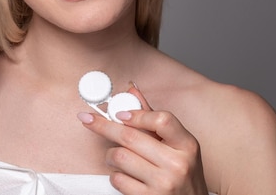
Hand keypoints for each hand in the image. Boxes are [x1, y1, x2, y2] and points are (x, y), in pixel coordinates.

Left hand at [78, 87, 208, 194]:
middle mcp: (178, 164)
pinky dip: (115, 175)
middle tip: (87, 119)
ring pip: (120, 156)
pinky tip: (125, 175)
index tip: (118, 113)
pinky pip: (118, 179)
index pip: (161, 119)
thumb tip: (132, 91)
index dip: (136, 114)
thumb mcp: (178, 146)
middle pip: (130, 136)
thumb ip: (154, 119)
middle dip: (104, 126)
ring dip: (111, 154)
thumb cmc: (183, 174)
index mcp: (187, 145)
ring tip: (117, 156)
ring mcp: (164, 183)